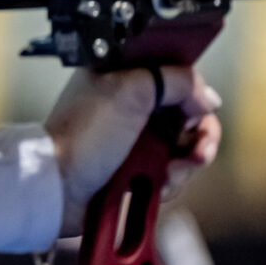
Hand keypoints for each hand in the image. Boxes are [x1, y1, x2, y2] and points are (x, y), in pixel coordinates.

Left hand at [43, 64, 222, 225]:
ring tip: (169, 174)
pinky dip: (171, 182)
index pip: (178, 76)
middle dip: (198, 136)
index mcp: (124, 76)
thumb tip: (207, 97)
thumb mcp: (128, 91)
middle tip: (194, 151)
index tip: (196, 110)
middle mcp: (132, 106)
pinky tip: (158, 187)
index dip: (194, 94)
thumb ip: (174, 80)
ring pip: (184, 148)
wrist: (58, 188)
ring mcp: (136, 139)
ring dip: (184, 164)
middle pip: (189, 115)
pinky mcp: (138, 168)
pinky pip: (172, 173)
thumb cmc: (81, 137)